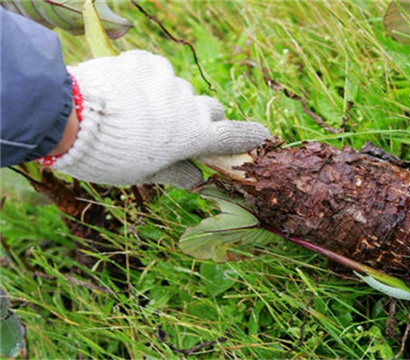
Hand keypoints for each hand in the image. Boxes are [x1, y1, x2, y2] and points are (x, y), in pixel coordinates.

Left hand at [51, 50, 268, 187]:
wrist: (71, 118)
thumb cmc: (112, 157)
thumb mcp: (145, 174)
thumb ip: (175, 173)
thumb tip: (195, 179)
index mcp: (194, 136)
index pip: (234, 135)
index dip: (249, 136)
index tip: (261, 135)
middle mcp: (189, 105)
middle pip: (210, 109)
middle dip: (202, 119)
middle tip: (178, 130)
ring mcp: (167, 80)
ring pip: (179, 90)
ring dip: (169, 101)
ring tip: (138, 113)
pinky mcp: (144, 62)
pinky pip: (155, 71)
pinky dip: (147, 81)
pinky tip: (126, 93)